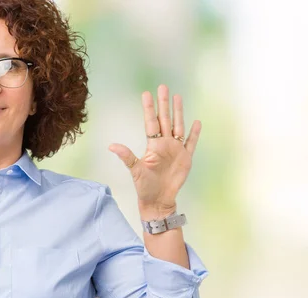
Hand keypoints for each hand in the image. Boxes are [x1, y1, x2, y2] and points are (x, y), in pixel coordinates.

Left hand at [109, 84, 200, 217]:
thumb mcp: (135, 170)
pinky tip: (196, 121)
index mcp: (152, 145)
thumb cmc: (144, 186)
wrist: (158, 200)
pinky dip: (194, 133)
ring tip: (178, 97)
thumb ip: (126, 156)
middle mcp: (164, 144)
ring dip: (179, 113)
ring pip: (179, 126)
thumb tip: (111, 146)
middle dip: (164, 104)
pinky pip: (191, 143)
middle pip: (165, 119)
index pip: (151, 122)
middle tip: (163, 87)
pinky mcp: (185, 158)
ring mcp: (176, 150)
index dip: (149, 108)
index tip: (147, 93)